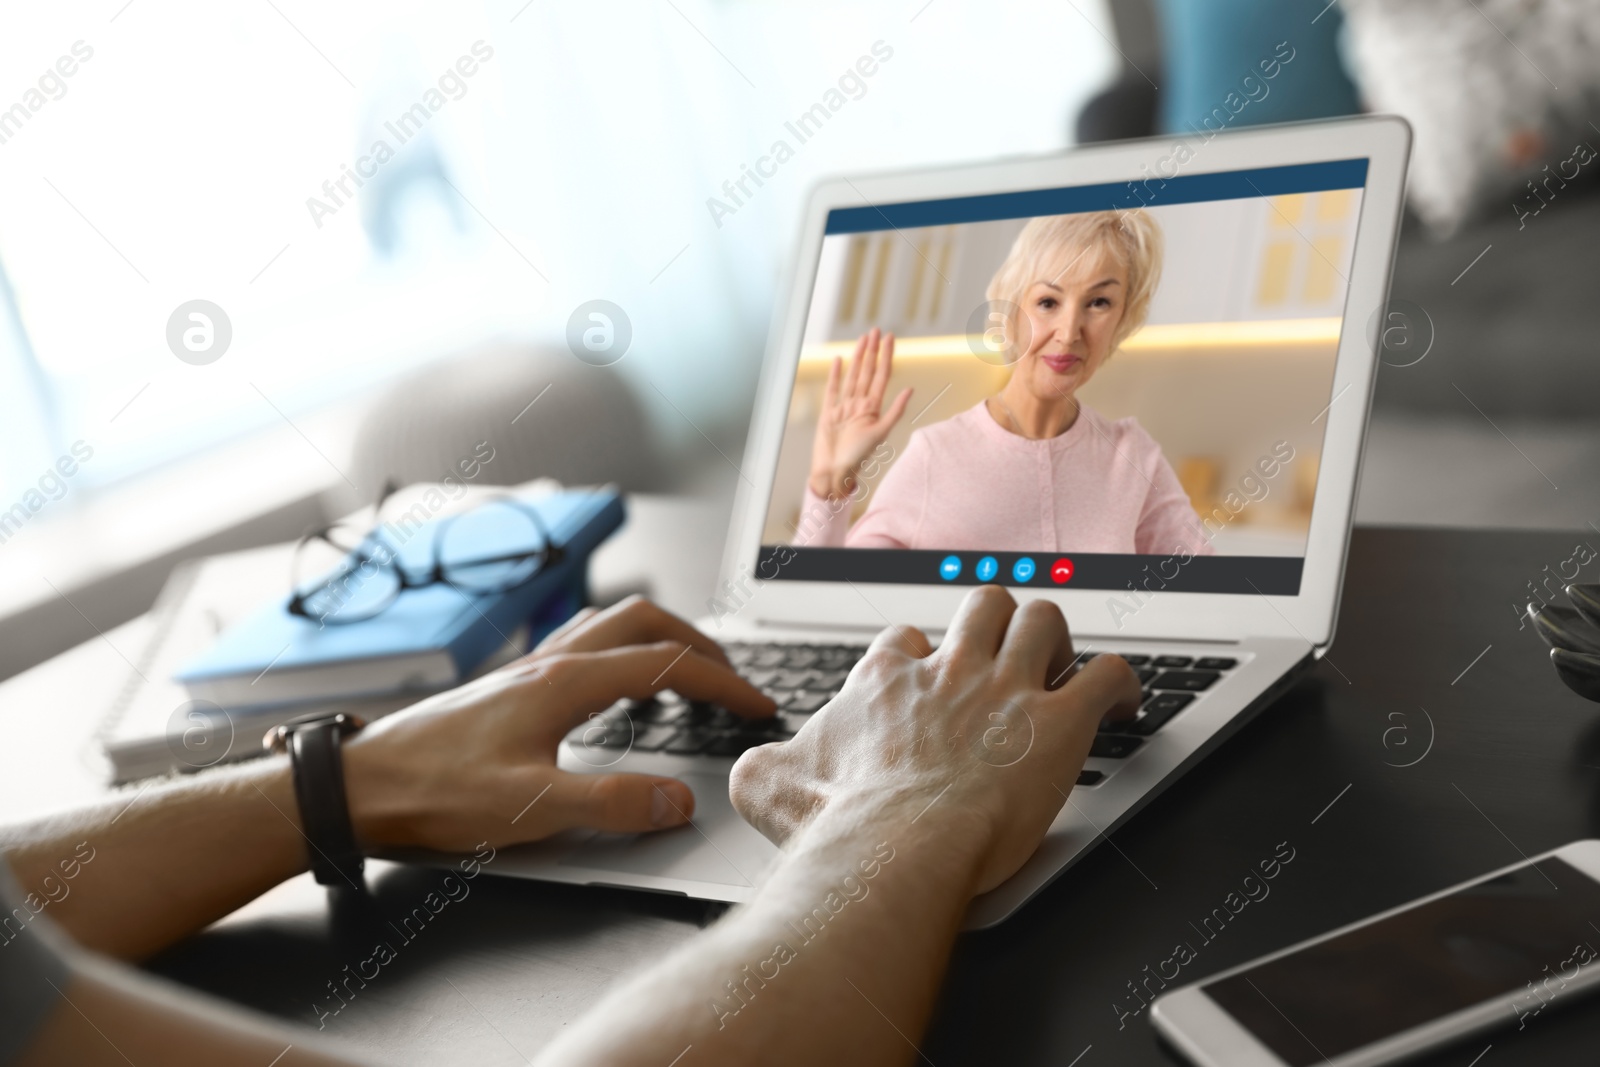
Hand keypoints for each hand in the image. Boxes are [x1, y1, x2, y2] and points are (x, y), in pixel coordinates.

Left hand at [342, 597, 775, 851]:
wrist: (361, 786)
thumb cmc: (434, 793)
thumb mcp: (532, 809)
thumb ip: (612, 804)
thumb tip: (681, 800)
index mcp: (564, 682)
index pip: (668, 663)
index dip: (724, 683)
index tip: (757, 706)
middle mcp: (550, 662)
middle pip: (644, 622)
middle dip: (701, 644)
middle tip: (733, 681)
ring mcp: (529, 668)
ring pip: (612, 626)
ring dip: (661, 640)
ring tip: (688, 677)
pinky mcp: (512, 685)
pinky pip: (584, 647)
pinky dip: (622, 655)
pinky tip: (617, 694)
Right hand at [728, 586, 1140, 894]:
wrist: (888, 851)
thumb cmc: (836, 826)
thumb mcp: (767, 786)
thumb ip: (761, 763)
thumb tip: (753, 766)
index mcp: (886, 680)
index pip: (907, 639)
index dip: (920, 656)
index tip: (927, 679)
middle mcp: (949, 671)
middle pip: (983, 604)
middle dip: (997, 621)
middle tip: (1003, 653)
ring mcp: (1006, 692)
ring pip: (1044, 620)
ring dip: (1056, 639)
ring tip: (1061, 665)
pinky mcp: (1056, 725)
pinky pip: (1107, 676)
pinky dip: (1122, 684)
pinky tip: (1124, 702)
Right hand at [807, 328, 912, 499]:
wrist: (834, 472)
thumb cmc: (858, 457)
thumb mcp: (881, 433)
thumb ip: (895, 410)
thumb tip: (911, 389)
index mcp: (873, 409)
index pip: (882, 376)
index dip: (886, 356)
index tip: (889, 339)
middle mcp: (859, 405)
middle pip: (867, 372)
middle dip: (872, 351)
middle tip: (876, 331)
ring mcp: (843, 407)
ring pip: (852, 376)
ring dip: (857, 357)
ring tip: (863, 339)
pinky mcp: (828, 413)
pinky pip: (832, 390)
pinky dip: (835, 375)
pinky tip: (839, 360)